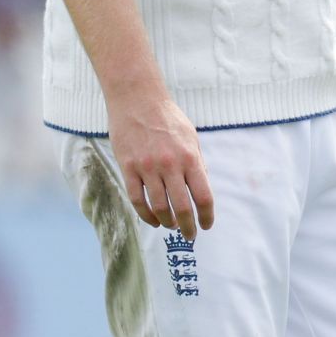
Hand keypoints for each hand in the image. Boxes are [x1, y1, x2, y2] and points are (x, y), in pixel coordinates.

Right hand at [107, 89, 213, 241]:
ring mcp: (148, 168)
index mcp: (190, 157)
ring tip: (172, 226)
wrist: (138, 100)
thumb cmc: (168, 119)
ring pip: (159, 207)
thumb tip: (201, 190)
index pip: (203, 196)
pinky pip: (137, 200)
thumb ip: (197, 164)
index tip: (207, 225)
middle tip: (190, 236)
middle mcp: (170, 165)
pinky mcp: (128, 168)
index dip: (206, 216)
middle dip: (188, 227)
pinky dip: (146, 215)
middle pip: (182, 207)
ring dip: (167, 222)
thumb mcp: (191, 138)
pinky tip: (153, 220)